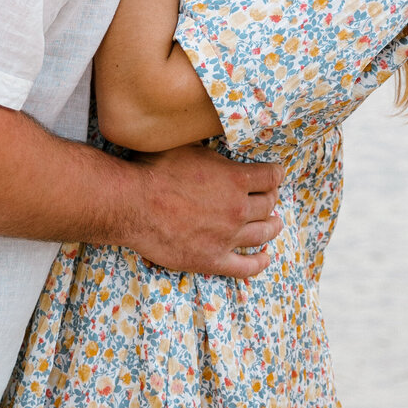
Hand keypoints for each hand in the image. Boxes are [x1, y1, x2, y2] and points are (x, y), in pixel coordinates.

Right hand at [127, 144, 283, 277]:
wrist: (132, 204)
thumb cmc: (155, 171)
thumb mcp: (188, 146)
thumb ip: (211, 150)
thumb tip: (217, 140)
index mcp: (235, 179)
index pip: (270, 176)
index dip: (275, 174)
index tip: (274, 174)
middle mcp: (237, 209)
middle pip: (268, 205)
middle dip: (272, 198)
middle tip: (269, 197)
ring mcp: (227, 237)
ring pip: (262, 234)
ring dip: (273, 226)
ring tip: (275, 223)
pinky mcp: (212, 260)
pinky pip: (246, 267)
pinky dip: (260, 262)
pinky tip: (264, 257)